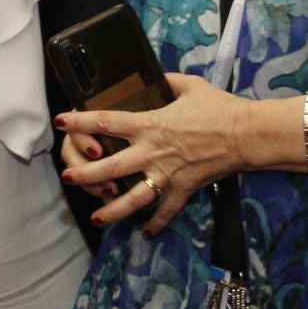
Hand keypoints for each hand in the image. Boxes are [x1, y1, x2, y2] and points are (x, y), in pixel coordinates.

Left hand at [55, 73, 255, 235]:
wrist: (246, 134)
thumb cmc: (219, 107)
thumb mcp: (189, 85)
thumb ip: (167, 81)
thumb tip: (156, 76)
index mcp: (150, 124)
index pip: (106, 122)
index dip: (80, 121)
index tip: (61, 121)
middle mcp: (152, 151)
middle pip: (110, 166)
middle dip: (85, 174)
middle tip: (67, 177)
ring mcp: (167, 174)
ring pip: (133, 198)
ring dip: (112, 209)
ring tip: (96, 218)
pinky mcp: (184, 189)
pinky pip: (167, 210)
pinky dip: (157, 223)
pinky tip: (145, 232)